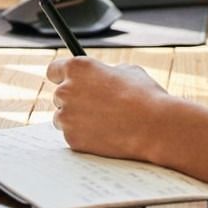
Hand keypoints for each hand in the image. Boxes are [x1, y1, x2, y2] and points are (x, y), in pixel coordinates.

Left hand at [45, 56, 169, 161]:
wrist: (153, 127)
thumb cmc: (144, 95)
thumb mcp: (127, 71)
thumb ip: (105, 73)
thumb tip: (102, 78)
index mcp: (78, 68)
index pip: (54, 70)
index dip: (63, 76)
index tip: (70, 82)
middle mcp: (66, 91)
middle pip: (59, 95)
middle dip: (73, 100)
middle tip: (94, 105)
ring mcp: (67, 117)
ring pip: (63, 118)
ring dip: (76, 119)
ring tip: (103, 121)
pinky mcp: (72, 140)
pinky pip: (72, 136)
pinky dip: (84, 136)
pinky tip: (105, 134)